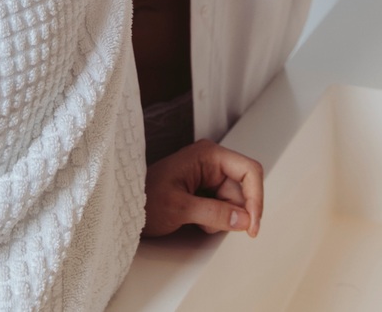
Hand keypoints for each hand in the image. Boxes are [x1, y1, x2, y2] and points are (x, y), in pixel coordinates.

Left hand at [142, 139, 263, 237]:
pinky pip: (224, 207)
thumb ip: (214, 212)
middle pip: (243, 189)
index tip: (252, 226)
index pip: (249, 171)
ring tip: (196, 220)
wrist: (125, 206)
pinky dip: (215, 219)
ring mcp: (209, 176)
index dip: (256, 198)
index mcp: (208, 155)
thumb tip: (244, 219)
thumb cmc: (145, 198)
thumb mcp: (178, 207)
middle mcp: (212, 162)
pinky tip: (195, 220)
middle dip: (232, 212)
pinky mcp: (205, 190)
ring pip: (234, 202)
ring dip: (222, 218)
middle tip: (210, 224)